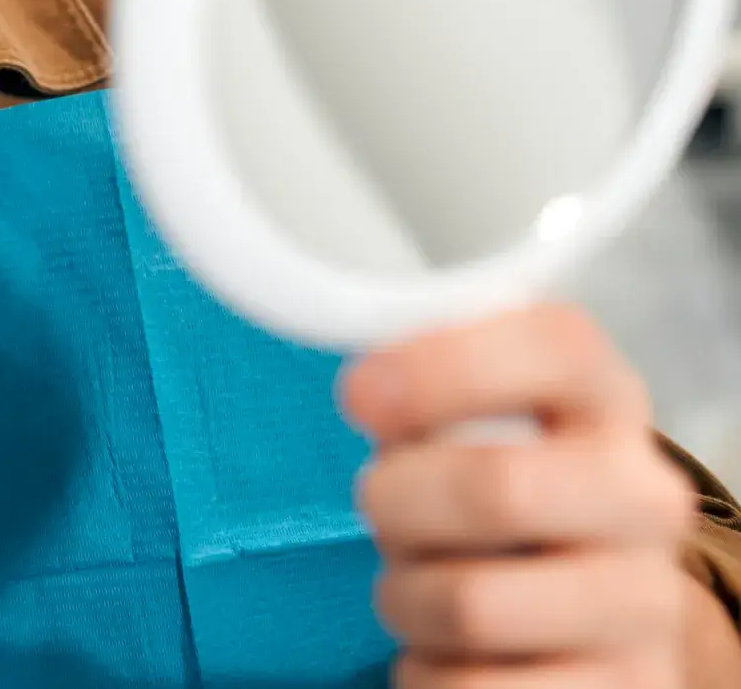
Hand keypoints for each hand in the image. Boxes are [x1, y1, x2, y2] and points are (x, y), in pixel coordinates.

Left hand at [341, 305, 700, 688]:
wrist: (598, 601)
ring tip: (418, 580)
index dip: (439, 367)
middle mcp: (645, 497)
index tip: (359, 395)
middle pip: (493, 488)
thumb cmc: (506, 478)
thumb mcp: (482, 413)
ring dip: (404, 595)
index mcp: (607, 397)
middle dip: (395, 499)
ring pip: (469, 604)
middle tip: (379, 503)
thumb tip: (369, 391)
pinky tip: (448, 649)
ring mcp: (646, 605)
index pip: (551, 350)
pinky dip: (428, 671)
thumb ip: (431, 384)